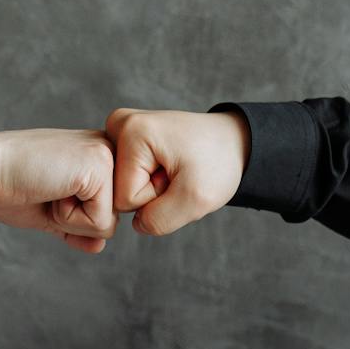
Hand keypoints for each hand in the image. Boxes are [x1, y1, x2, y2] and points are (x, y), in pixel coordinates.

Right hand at [0, 129, 116, 253]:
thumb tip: (100, 246)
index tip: (47, 191)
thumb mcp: (50, 212)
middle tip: (46, 190)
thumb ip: (77, 227)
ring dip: (70, 219)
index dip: (74, 218)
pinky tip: (50, 189)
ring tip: (48, 188)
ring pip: (109, 223)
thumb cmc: (8, 186)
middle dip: (74, 220)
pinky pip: (99, 222)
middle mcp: (108, 149)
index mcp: (96, 156)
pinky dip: (68, 218)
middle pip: (112, 219)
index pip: (107, 212)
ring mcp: (107, 155)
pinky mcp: (100, 167)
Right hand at [105, 108, 249, 235]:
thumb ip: (158, 221)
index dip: (155, 197)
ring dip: (151, 188)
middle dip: (152, 193)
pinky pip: (126, 179)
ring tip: (174, 169)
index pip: (125, 199)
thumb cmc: (218, 162)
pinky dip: (149, 180)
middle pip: (118, 192)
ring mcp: (119, 130)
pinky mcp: (123, 139)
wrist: (231, 142)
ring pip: (121, 187)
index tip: (176, 176)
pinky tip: (166, 166)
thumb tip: (135, 223)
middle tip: (177, 173)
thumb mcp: (195, 200)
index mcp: (130, 132)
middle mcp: (118, 125)